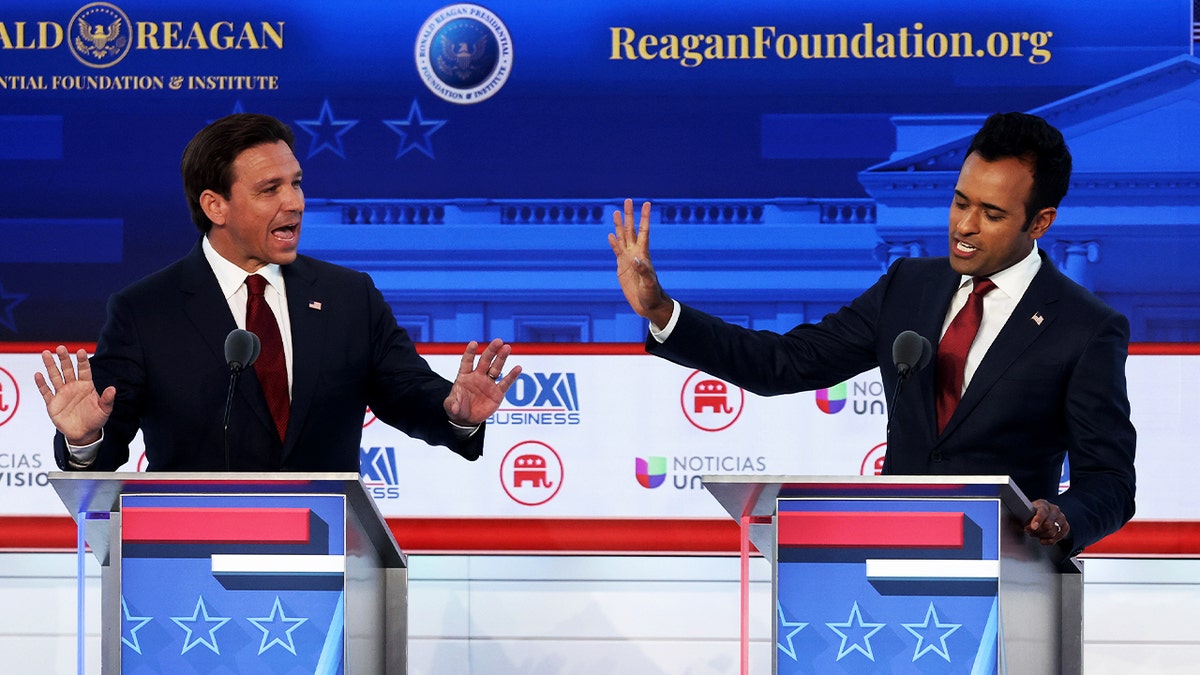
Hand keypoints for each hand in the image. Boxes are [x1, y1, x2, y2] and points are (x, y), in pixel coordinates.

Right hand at [33, 346, 114, 445]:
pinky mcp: (53, 403)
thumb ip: (107, 399)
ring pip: (55, 377)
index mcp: (86, 386)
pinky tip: (38, 374)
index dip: (82, 361)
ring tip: (46, 353)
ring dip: (50, 366)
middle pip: (67, 369)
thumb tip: (113, 389)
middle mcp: (73, 386)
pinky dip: (42, 384)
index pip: (84, 370)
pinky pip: (46, 392)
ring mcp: (62, 394)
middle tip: (61, 348)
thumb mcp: (104, 410)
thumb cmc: (95, 419)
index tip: (81, 351)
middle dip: (64, 359)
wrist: (84, 433)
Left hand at [444, 338, 521, 425]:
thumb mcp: (451, 407)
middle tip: (498, 341)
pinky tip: (518, 368)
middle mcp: (477, 376)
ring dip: (501, 358)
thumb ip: (453, 405)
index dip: (470, 352)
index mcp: (464, 376)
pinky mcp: (497, 393)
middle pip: (485, 361)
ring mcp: (488, 384)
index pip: (467, 361)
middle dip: (491, 351)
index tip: (474, 343)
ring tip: (507, 348)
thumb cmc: (457, 408)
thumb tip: (455, 407)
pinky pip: (505, 383)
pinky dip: (512, 376)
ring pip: (496, 368)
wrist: (467, 419)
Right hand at [608, 198, 673, 327]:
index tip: (646, 203)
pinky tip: (611, 235)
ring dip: (620, 224)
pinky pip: (617, 250)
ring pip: (623, 237)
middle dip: (630, 215)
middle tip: (628, 200)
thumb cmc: (652, 294)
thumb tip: (635, 259)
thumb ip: (643, 271)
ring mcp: (628, 259)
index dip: (644, 217)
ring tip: (617, 212)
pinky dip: (614, 242)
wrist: (648, 304)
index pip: (643, 231)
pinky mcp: (622, 266)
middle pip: (631, 229)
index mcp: (643, 254)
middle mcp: (635, 253)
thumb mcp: (649, 284)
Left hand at [1025, 499, 1069, 545]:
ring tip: (1035, 533)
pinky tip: (1043, 539)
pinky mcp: (1066, 526)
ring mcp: (1061, 518)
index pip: (1042, 512)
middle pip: (1048, 525)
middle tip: (1029, 531)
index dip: (1037, 520)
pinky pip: (1059, 537)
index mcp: (1043, 504)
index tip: (1033, 527)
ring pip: (1053, 532)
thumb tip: (1022, 526)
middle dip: (1037, 531)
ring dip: (1042, 536)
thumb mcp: (1025, 512)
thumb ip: (1024, 518)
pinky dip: (1050, 541)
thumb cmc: (1031, 513)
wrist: (1041, 514)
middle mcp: (1054, 509)